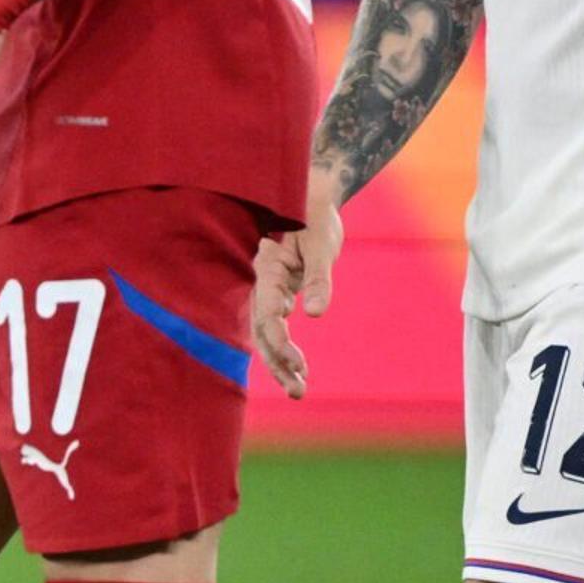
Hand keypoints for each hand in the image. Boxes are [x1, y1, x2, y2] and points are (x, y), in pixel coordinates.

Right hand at [252, 182, 342, 397]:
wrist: (310, 191)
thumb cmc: (314, 212)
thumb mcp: (322, 243)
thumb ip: (318, 278)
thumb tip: (314, 314)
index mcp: (266, 269)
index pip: (266, 314)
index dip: (279, 340)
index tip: (297, 362)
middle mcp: (262, 282)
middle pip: (262, 331)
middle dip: (278, 362)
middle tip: (298, 391)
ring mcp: (269, 288)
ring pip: (266, 333)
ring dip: (280, 362)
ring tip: (299, 390)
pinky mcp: (280, 290)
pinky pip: (275, 324)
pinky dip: (283, 347)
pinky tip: (296, 367)